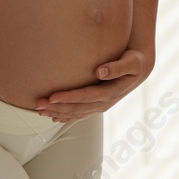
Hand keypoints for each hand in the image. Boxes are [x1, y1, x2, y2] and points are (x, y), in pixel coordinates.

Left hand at [36, 47, 152, 122]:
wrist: (140, 68)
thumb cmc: (135, 61)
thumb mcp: (131, 62)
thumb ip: (116, 67)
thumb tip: (99, 71)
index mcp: (111, 92)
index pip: (86, 97)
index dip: (69, 98)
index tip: (52, 97)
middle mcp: (105, 102)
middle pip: (77, 108)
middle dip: (57, 107)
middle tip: (38, 104)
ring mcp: (101, 105)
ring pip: (76, 113)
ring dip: (58, 112)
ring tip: (39, 111)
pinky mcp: (98, 104)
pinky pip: (80, 114)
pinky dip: (66, 116)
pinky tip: (54, 117)